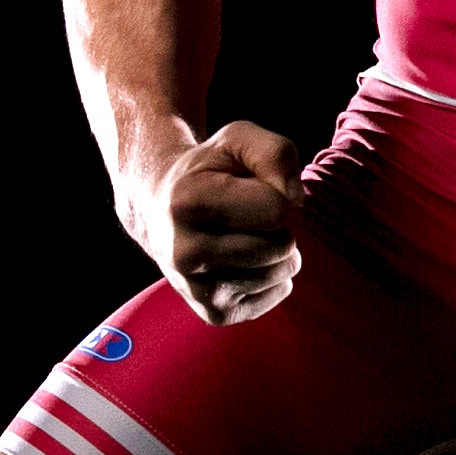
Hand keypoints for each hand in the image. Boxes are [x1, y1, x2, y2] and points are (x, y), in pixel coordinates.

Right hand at [153, 121, 305, 324]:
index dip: (278, 194)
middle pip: (281, 246)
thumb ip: (275, 153)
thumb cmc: (209, 170)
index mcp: (188, 202)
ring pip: (282, 273)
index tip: (253, 188)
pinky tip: (244, 259)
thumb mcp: (238, 140)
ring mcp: (197, 289)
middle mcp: (186, 252)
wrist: (159, 208)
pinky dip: (273, 276)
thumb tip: (296, 202)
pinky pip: (278, 294)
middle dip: (279, 226)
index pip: (276, 208)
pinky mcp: (215, 314)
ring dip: (278, 251)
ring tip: (246, 234)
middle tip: (250, 215)